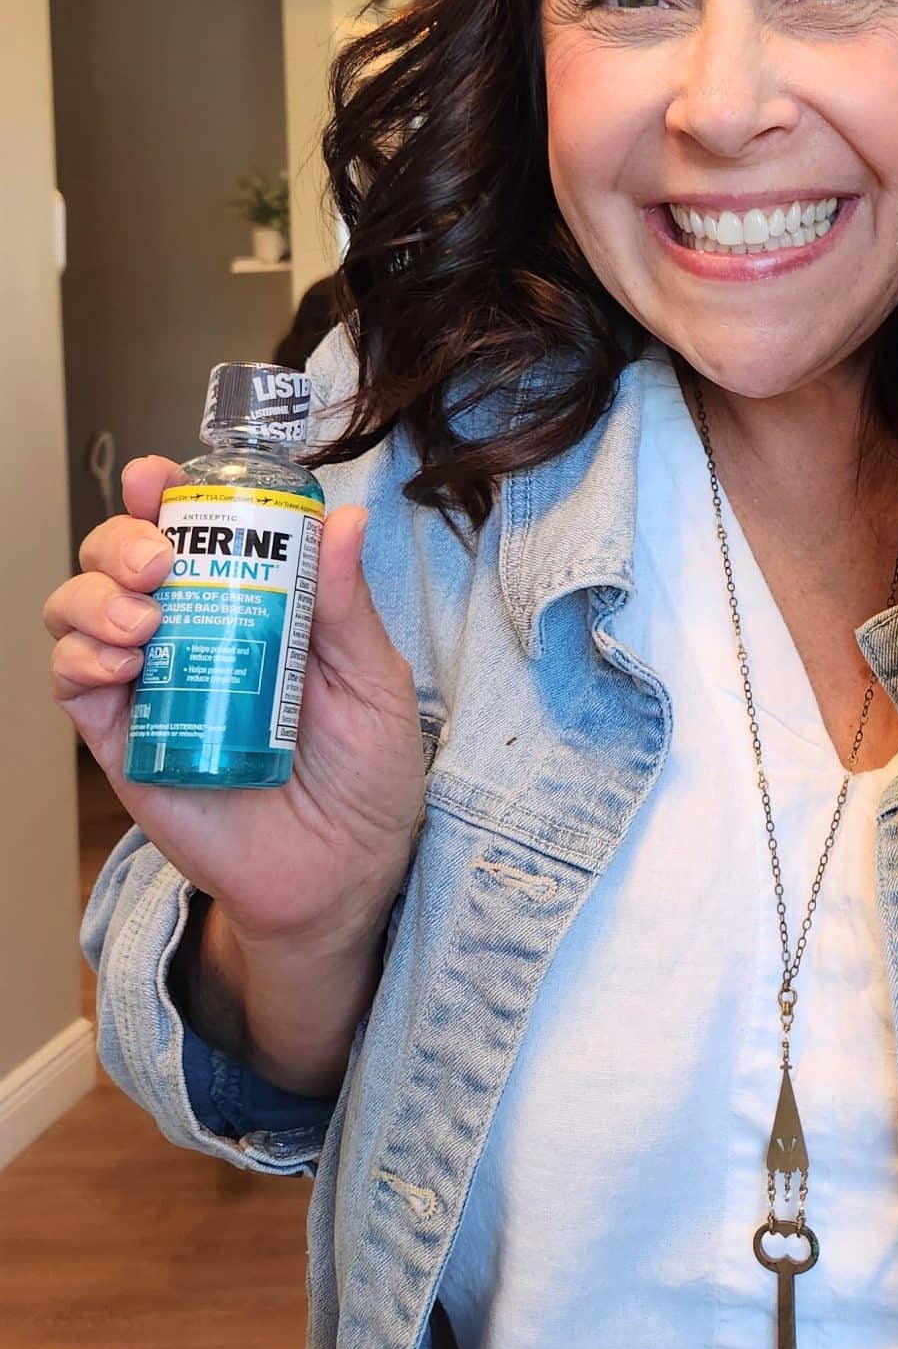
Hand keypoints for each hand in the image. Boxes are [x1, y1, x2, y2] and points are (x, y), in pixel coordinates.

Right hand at [47, 455, 425, 958]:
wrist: (344, 872)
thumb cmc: (367, 772)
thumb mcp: (374, 680)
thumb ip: (346, 604)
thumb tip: (347, 519)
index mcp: (251, 603)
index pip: (193, 531)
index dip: (163, 495)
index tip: (157, 476)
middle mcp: (190, 633)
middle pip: (118, 559)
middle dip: (120, 539)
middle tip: (157, 560)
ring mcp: (150, 684)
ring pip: (78, 610)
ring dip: (94, 597)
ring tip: (144, 619)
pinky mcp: (124, 741)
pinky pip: (73, 684)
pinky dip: (80, 658)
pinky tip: (122, 662)